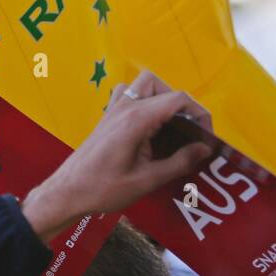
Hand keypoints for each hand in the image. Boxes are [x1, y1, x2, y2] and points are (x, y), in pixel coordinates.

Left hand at [21, 70, 213, 241]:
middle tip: (189, 131)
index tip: (206, 136)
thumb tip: (204, 149)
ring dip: (163, 96)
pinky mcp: (108, 114)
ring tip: (172, 124)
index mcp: (136, 119)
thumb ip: (179, 162)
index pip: (178, 99)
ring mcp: (114, 107)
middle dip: (183, 105)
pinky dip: (145, 99)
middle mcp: (126, 106)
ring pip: (145, 83)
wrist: (68, 191)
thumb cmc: (104, 188)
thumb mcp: (147, 180)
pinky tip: (149, 123)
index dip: (199, 113)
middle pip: (163, 86)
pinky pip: (130, 92)